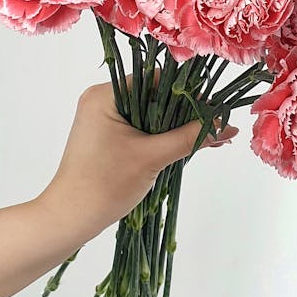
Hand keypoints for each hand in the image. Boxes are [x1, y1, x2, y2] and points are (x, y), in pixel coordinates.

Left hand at [32, 81, 237, 248]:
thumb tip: (226, 125)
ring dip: (176, 127)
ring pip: (149, 114)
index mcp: (105, 95)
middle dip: (185, 113)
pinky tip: (186, 145)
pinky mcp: (105, 137)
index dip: (187, 93)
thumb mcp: (153, 157)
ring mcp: (101, 119)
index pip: (156, 79)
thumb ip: (191, 138)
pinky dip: (161, 136)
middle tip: (216, 126)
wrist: (70, 217)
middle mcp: (101, 100)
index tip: (213, 109)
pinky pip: (140, 128)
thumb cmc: (104, 185)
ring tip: (207, 138)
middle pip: (154, 96)